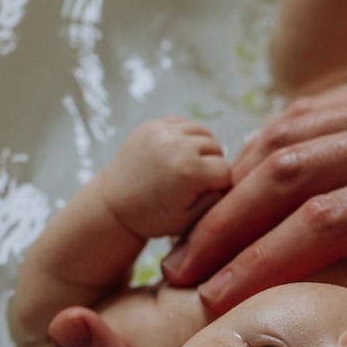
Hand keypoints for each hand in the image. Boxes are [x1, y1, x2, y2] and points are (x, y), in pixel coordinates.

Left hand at [99, 117, 232, 241]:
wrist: (115, 205)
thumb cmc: (154, 218)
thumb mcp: (191, 222)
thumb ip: (217, 201)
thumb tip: (231, 180)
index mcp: (188, 172)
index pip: (226, 172)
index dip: (221, 187)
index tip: (207, 196)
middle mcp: (177, 146)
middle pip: (217, 149)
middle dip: (212, 166)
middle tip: (196, 184)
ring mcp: (163, 131)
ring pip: (204, 133)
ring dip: (203, 149)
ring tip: (190, 167)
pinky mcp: (153, 124)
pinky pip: (186, 124)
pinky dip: (188, 138)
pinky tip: (179, 155)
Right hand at [159, 55, 346, 346]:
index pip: (326, 222)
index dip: (263, 263)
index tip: (215, 306)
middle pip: (285, 175)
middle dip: (222, 228)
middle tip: (177, 280)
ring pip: (285, 138)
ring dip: (230, 189)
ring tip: (188, 242)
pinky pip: (306, 113)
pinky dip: (259, 151)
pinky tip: (234, 191)